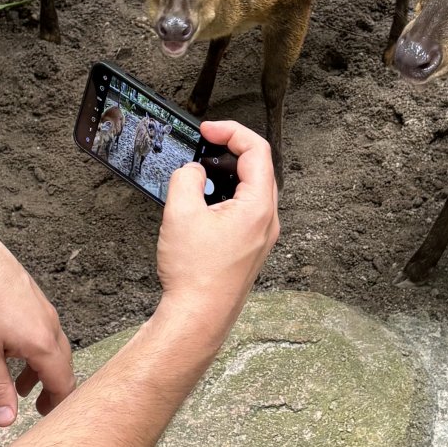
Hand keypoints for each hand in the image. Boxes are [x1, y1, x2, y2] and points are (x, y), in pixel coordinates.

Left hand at [0, 216, 74, 426]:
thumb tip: (6, 421)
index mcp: (43, 343)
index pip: (63, 383)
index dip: (58, 405)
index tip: (49, 419)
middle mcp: (50, 325)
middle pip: (62, 365)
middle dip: (51, 389)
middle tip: (39, 408)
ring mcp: (42, 309)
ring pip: (50, 347)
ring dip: (39, 369)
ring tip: (19, 385)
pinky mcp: (32, 297)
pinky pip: (41, 330)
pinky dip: (32, 349)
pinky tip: (9, 349)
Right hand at [154, 119, 279, 350]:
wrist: (198, 316)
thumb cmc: (194, 274)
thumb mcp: (180, 213)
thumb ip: (187, 179)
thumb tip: (193, 171)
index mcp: (258, 207)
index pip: (257, 151)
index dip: (232, 132)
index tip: (208, 130)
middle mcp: (267, 221)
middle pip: (259, 168)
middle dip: (231, 150)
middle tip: (205, 145)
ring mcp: (262, 236)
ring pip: (253, 189)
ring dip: (229, 173)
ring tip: (201, 172)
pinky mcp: (251, 248)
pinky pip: (246, 209)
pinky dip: (228, 195)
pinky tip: (204, 201)